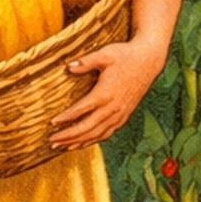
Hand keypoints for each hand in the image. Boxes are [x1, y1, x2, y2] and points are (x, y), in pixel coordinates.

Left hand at [50, 37, 165, 148]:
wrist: (148, 61)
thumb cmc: (125, 55)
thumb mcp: (105, 54)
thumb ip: (86, 62)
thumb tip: (69, 66)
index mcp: (105, 93)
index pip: (82, 110)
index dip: (66, 118)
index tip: (52, 123)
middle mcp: (112, 107)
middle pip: (87, 127)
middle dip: (68, 136)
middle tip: (51, 141)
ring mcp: (119, 114)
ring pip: (97, 134)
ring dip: (78, 142)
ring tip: (62, 147)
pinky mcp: (124, 115)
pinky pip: (107, 133)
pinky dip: (93, 140)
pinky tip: (82, 143)